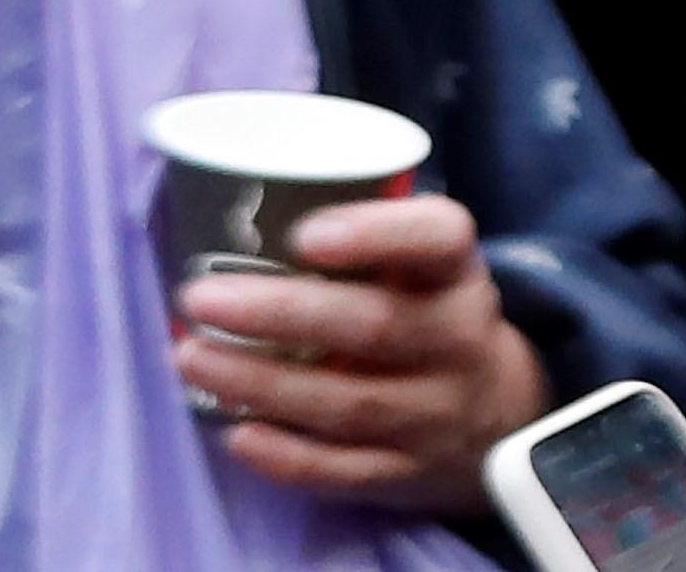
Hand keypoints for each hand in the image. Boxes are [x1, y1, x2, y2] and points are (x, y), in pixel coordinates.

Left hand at [175, 188, 551, 499]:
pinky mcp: (406, 474)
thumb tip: (232, 211)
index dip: (376, 234)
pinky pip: (344, 471)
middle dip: (280, 314)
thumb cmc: (428, 315)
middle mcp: (456, 340)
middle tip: (199, 297)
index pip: (439, 240)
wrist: (496, 412)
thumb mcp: (425, 268)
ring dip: (261, 382)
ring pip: (348, 403)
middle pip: (374, 326)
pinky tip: (234, 432)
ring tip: (189, 357)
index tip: (305, 232)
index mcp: (458, 274)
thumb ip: (361, 242)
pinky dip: (286, 456)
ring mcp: (433, 413)